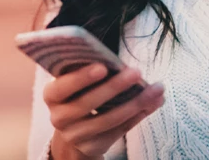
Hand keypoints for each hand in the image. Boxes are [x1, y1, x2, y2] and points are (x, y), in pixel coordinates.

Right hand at [44, 64, 164, 158]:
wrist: (72, 131)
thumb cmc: (78, 94)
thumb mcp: (75, 82)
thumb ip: (89, 70)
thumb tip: (118, 61)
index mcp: (52, 95)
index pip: (62, 87)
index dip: (81, 78)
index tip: (103, 66)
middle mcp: (59, 118)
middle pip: (88, 104)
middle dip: (114, 87)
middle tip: (136, 72)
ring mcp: (76, 135)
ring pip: (108, 120)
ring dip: (135, 103)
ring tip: (156, 89)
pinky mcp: (93, 146)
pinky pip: (119, 131)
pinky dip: (138, 115)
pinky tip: (154, 102)